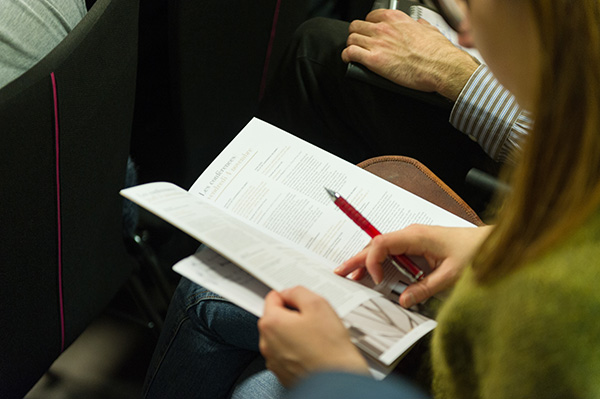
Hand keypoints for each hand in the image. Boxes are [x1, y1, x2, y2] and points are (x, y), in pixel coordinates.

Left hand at [258, 287, 368, 386]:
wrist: (338, 380)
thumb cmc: (330, 348)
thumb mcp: (318, 304)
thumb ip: (298, 292)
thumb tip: (290, 293)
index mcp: (271, 323)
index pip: (273, 297)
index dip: (291, 297)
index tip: (301, 302)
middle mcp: (267, 343)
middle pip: (276, 318)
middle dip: (293, 316)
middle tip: (313, 321)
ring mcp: (273, 360)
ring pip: (281, 337)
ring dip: (295, 334)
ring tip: (316, 338)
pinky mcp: (282, 373)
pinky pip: (286, 354)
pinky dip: (297, 350)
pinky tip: (313, 351)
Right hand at [335, 225, 492, 307]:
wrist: (490, 244)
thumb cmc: (475, 252)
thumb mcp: (451, 275)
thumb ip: (425, 288)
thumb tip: (403, 300)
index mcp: (416, 236)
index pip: (382, 243)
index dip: (373, 261)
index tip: (376, 280)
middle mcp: (411, 234)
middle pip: (376, 244)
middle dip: (358, 259)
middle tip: (340, 272)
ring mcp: (413, 239)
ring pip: (382, 249)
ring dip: (367, 261)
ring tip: (350, 275)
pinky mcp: (417, 246)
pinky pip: (393, 253)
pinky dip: (380, 263)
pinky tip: (373, 274)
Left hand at [341, 9, 478, 100]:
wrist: (441, 66)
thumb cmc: (438, 52)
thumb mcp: (430, 30)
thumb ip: (420, 26)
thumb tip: (419, 25)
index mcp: (396, 19)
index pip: (372, 16)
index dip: (368, 26)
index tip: (370, 33)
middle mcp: (384, 28)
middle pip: (357, 26)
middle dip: (357, 35)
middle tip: (360, 44)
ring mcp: (377, 43)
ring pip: (351, 38)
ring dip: (351, 46)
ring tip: (354, 53)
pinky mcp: (374, 60)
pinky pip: (350, 53)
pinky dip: (347, 56)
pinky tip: (349, 60)